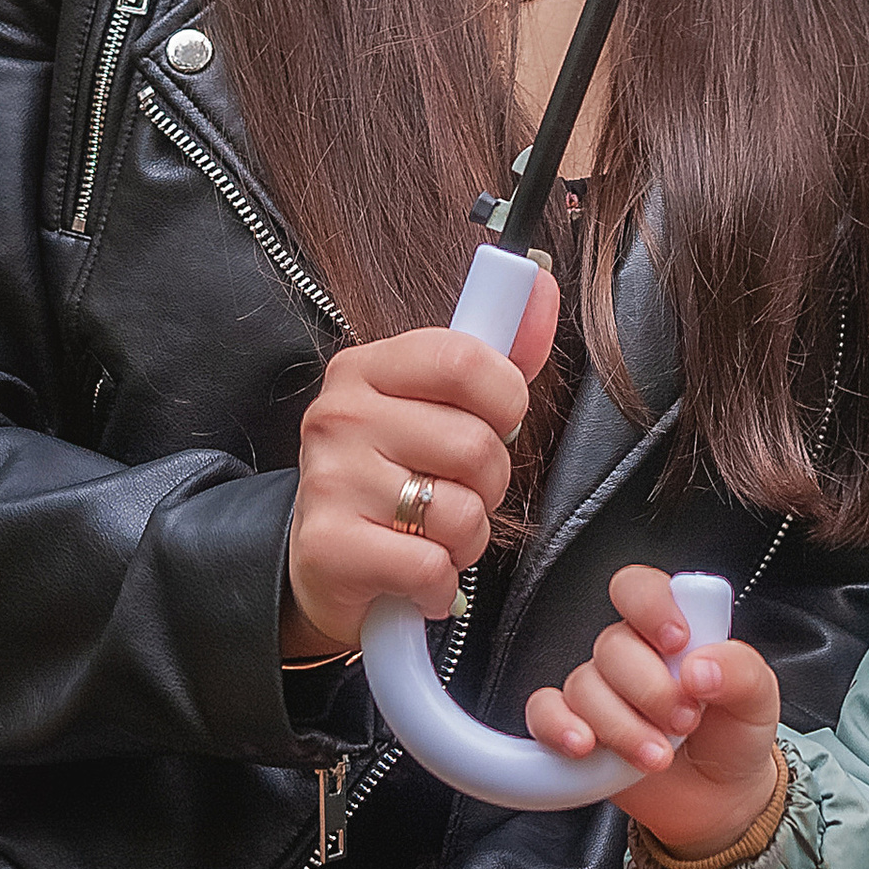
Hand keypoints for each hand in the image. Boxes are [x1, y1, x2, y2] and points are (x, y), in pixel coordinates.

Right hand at [284, 265, 560, 657]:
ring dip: (465, 538)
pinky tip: (414, 574)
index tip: (495, 423)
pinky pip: (430, 567)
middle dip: (488, 483)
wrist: (325, 566)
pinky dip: (439, 583)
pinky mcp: (328, 547)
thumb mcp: (440, 408)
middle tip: (453, 492)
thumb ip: (496, 352)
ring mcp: (329, 480)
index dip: (505, 401)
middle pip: (474, 445)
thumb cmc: (394, 478)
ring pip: (459, 511)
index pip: (464, 359)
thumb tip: (543, 286)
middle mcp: (339, 415)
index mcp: (366, 368)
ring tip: (431, 534)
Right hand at [525, 564, 784, 853]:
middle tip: (686, 720)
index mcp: (669, 630)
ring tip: (659, 756)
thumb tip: (700, 668)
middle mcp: (629, 655)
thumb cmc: (735, 735)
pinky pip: (544, 713)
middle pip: (612, 646)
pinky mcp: (574, 728)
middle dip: (650, 689)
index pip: (638, 588)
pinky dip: (559, 726)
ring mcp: (599, 692)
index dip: (650, 606)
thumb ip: (740, 670)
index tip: (677, 641)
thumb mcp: (758, 700)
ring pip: (584, 687)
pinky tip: (585, 747)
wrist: (720, 799)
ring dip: (622, 726)